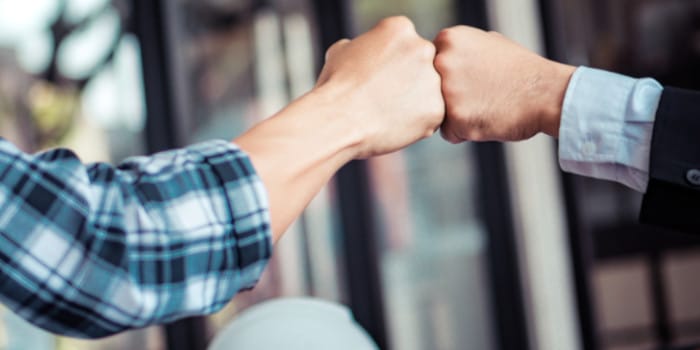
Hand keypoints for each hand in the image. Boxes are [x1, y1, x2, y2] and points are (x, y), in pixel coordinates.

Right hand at [316, 16, 444, 157]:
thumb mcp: (341, 52)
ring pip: (429, 93)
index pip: (406, 45)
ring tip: (386, 114)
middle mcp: (422, 48)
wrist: (338, 121)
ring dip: (414, 103)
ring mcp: (433, 80)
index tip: (376, 79)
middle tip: (383, 99)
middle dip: (408, 82)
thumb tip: (363, 51)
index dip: (392, 65)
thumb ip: (362, 47)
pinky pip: (431, 117)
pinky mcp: (437, 110)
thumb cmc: (335, 88)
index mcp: (400, 29)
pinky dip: (417, 124)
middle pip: (423, 66)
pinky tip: (394, 126)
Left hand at [433, 26, 575, 141]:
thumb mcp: (489, 44)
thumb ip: (460, 50)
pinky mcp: (455, 118)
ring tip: (485, 107)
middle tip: (480, 96)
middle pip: (430, 90)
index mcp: (449, 39)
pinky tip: (487, 120)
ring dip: (457, 115)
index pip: (430, 66)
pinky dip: (465, 133)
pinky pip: (449, 133)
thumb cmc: (521, 71)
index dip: (450, 77)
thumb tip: (443, 55)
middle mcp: (443, 61)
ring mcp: (447, 91)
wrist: (546, 94)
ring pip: (438, 112)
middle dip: (450, 97)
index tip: (472, 79)